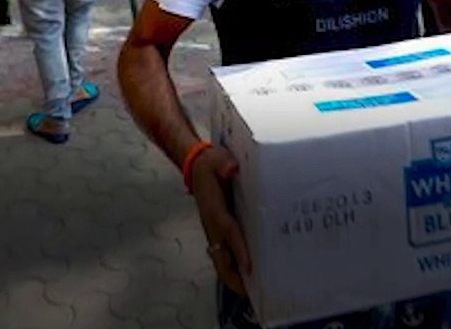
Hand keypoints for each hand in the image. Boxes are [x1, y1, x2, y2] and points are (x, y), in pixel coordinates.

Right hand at [190, 146, 251, 295]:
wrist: (196, 167)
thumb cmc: (210, 164)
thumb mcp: (216, 158)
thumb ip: (223, 163)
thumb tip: (231, 169)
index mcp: (214, 210)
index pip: (228, 231)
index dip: (238, 249)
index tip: (250, 266)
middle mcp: (213, 226)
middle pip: (221, 258)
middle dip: (234, 277)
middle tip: (252, 292)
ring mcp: (214, 232)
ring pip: (222, 261)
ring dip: (235, 277)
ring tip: (254, 291)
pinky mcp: (219, 233)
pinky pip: (226, 255)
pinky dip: (236, 267)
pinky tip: (251, 274)